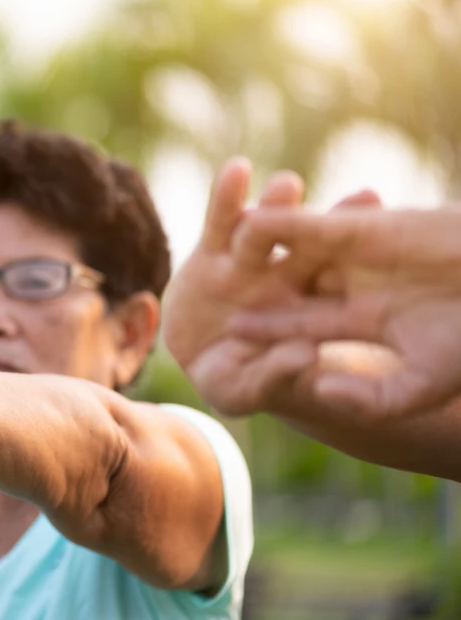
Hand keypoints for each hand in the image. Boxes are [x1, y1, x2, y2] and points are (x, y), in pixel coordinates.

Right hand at [162, 158, 380, 415]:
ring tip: (288, 185)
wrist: (194, 362)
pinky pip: (219, 222)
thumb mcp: (248, 391)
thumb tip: (305, 352)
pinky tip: (236, 169)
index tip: (390, 237)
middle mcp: (284, 279)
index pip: (341, 284)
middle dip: (335, 222)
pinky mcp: (210, 254)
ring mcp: (247, 264)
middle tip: (364, 198)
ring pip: (267, 228)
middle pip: (314, 246)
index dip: (367, 263)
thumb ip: (276, 375)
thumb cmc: (236, 381)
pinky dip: (226, 196)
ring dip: (278, 205)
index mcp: (308, 310)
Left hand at [227, 205, 460, 417]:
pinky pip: (309, 226)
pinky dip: (275, 225)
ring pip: (292, 255)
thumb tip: (319, 393)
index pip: (302, 332)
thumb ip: (369, 399)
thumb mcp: (420, 384)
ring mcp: (357, 255)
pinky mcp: (363, 226)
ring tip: (207, 261)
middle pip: (289, 291)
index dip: (265, 341)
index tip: (227, 353)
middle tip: (204, 307)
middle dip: (250, 298)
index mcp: (363, 321)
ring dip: (253, 256)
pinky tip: (236, 227)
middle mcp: (354, 286)